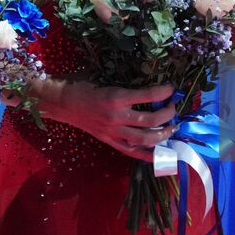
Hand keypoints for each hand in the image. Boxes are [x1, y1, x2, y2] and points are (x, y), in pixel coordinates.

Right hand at [39, 79, 175, 161]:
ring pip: (144, 139)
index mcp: (116, 97)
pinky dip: (147, 155)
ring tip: (172, 128)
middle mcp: (116, 117)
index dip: (163, 91)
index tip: (171, 88)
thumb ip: (126, 86)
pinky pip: (131, 151)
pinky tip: (160, 154)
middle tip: (173, 108)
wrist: (61, 102)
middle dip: (167, 114)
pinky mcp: (108, 141)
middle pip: (150, 121)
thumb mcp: (106, 80)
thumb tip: (151, 86)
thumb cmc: (82, 85)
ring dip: (162, 134)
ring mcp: (113, 132)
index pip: (148, 95)